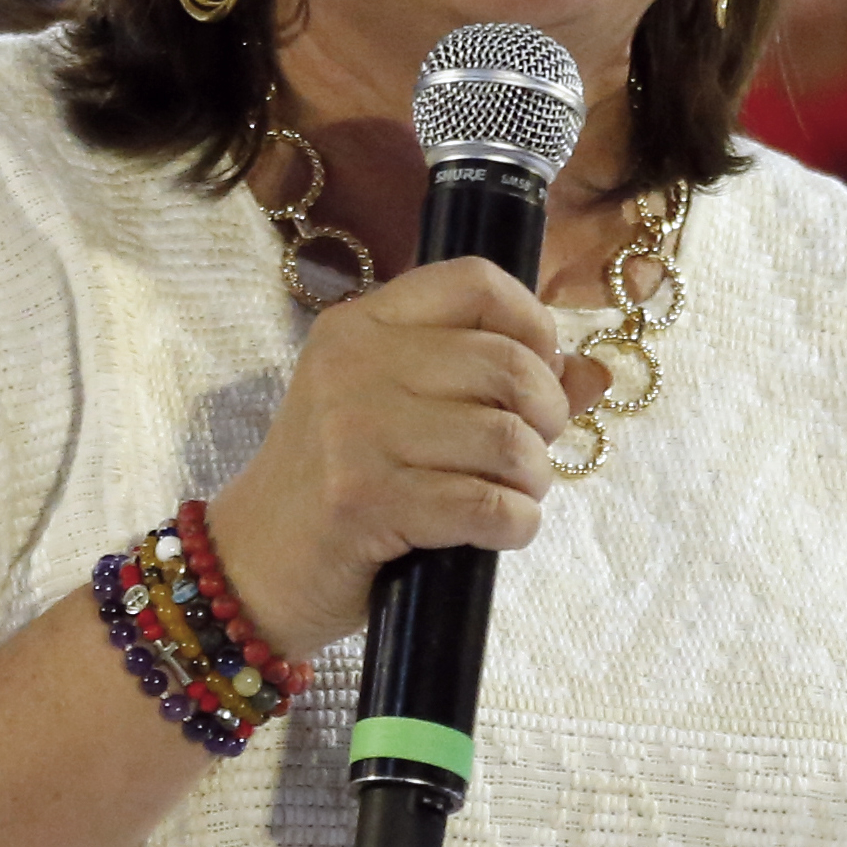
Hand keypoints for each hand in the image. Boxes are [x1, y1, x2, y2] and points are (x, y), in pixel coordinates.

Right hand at [204, 261, 611, 665]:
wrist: (251, 565)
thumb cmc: (336, 482)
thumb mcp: (397, 409)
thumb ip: (490, 381)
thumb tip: (595, 372)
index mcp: (362, 323)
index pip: (475, 281)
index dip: (533, 323)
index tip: (541, 369)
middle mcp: (356, 363)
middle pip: (507, 364)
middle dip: (547, 415)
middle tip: (533, 449)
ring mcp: (357, 432)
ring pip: (505, 438)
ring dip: (533, 477)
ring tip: (515, 493)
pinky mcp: (366, 501)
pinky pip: (486, 505)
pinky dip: (516, 523)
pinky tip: (503, 529)